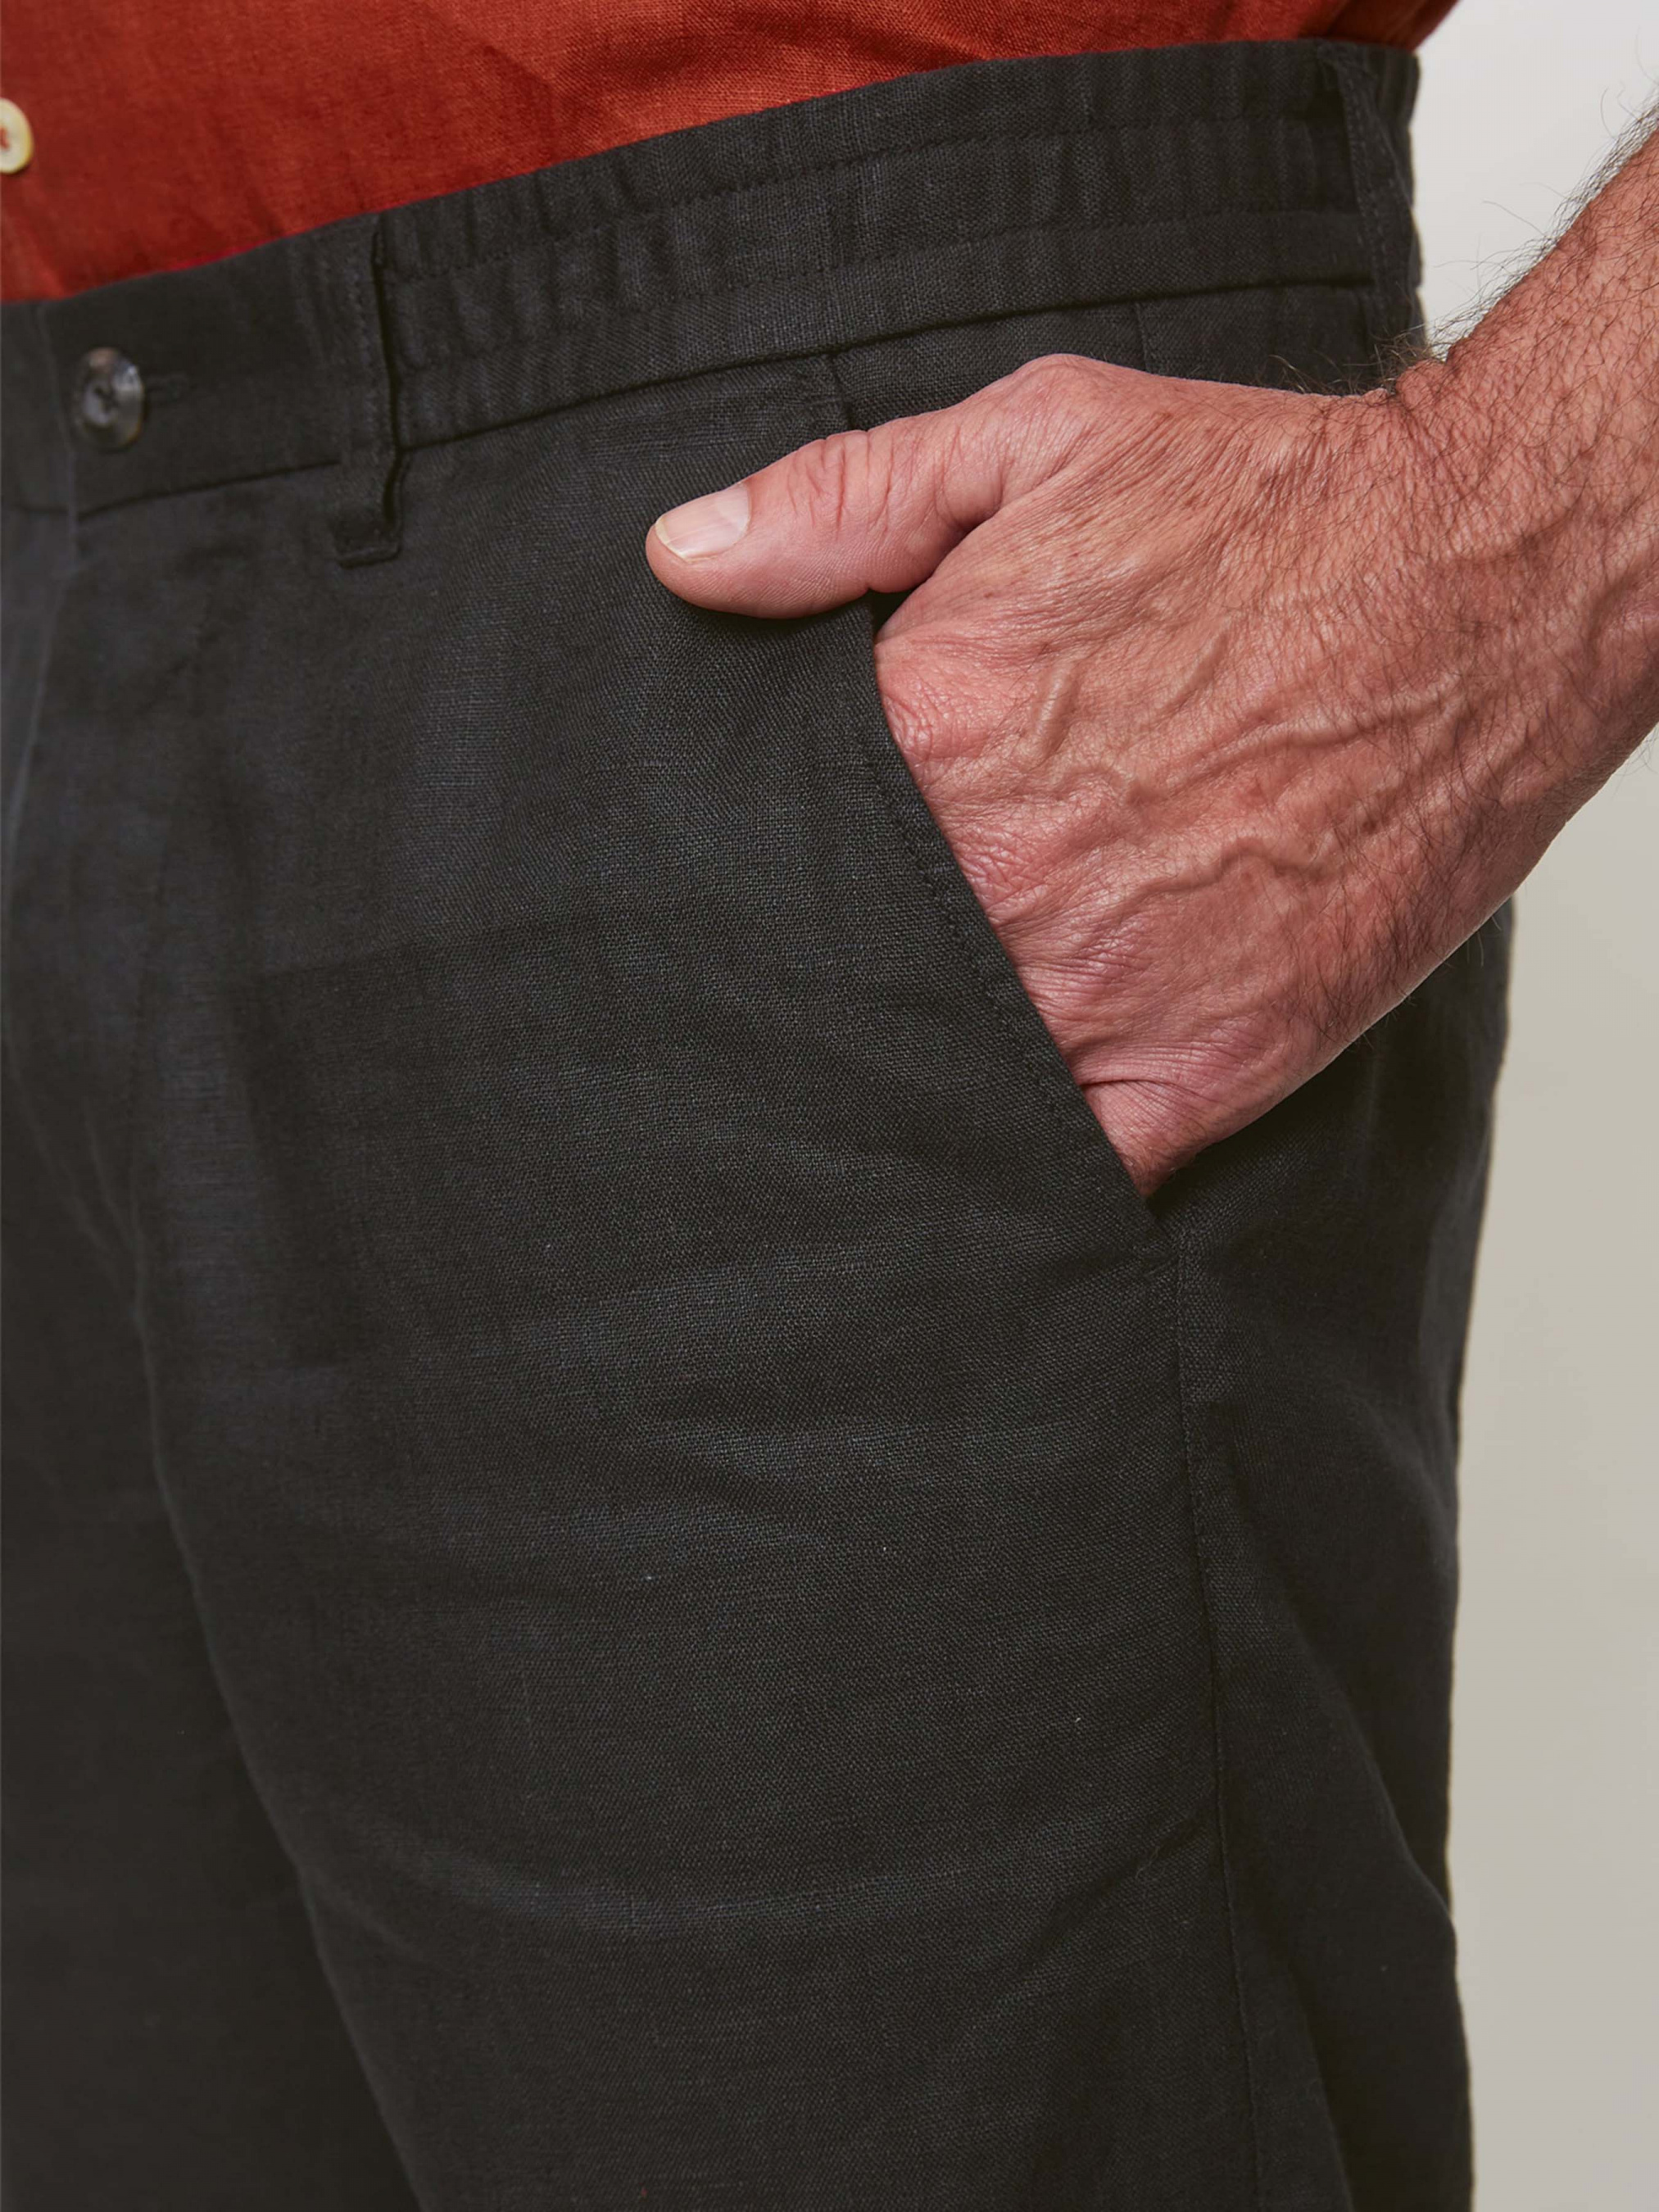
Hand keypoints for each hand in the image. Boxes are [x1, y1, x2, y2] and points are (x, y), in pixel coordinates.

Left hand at [643, 353, 1619, 1193]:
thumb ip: (840, 502)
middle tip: (825, 977)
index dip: (758, 874)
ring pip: (939, 1084)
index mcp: (929, 736)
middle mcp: (1000, 880)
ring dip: (910, 1076)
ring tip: (899, 1061)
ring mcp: (1102, 988)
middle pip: (845, 976)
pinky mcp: (1199, 1067)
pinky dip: (1022, 1169)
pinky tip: (996, 1142)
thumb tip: (684, 561)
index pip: (770, 851)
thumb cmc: (1272, 513)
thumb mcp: (1037, 440)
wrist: (1484, 586)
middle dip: (826, 978)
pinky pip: (1067, 1168)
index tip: (755, 885)